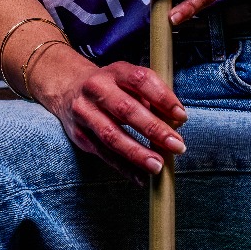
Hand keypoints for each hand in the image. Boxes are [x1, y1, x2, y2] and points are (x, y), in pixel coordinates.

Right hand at [29, 42, 186, 176]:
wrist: (68, 89)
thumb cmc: (111, 87)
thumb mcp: (129, 82)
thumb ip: (152, 99)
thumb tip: (175, 124)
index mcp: (115, 72)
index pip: (140, 80)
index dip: (162, 97)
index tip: (181, 116)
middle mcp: (96, 89)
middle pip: (125, 109)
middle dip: (154, 129)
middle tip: (177, 146)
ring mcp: (84, 112)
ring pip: (111, 135)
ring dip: (137, 153)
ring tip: (158, 166)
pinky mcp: (79, 134)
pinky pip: (103, 153)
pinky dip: (124, 168)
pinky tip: (141, 177)